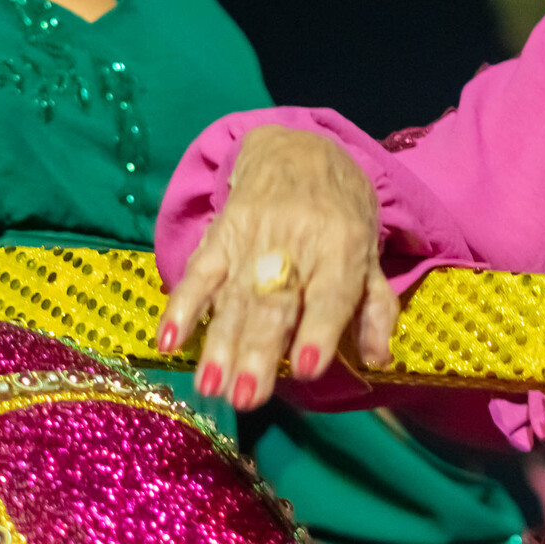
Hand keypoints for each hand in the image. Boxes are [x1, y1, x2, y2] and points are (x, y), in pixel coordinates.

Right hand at [157, 125, 396, 411]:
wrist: (299, 147)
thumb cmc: (342, 211)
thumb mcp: (370, 251)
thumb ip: (374, 306)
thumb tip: (377, 359)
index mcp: (342, 245)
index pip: (331, 293)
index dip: (318, 330)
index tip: (305, 369)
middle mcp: (298, 240)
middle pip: (276, 301)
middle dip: (259, 351)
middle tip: (247, 397)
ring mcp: (255, 236)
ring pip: (236, 295)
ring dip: (220, 343)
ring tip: (212, 386)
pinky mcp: (221, 233)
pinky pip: (199, 271)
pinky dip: (181, 306)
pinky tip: (167, 341)